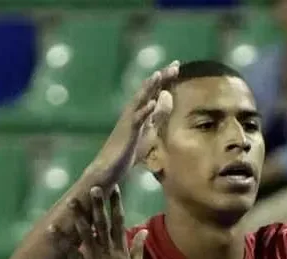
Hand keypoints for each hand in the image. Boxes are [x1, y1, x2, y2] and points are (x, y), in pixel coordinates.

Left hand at [50, 186, 147, 258]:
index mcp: (121, 249)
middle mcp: (108, 250)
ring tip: (71, 202)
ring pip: (85, 234)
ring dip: (78, 217)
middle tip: (93, 188)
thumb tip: (144, 231)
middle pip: (102, 224)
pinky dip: (60, 240)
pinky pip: (70, 252)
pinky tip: (51, 228)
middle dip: (98, 205)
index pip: (119, 222)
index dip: (116, 204)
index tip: (113, 188)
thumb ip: (139, 248)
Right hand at [89, 61, 179, 186]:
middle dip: (161, 78)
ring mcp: (129, 121)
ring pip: (140, 100)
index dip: (165, 78)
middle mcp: (134, 112)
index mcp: (141, 112)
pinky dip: (144, 111)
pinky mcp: (127, 133)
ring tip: (159, 75)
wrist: (110, 167)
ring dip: (150, 88)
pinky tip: (152, 103)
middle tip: (175, 64)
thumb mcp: (149, 130)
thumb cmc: (129, 150)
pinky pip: (136, 120)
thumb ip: (158, 114)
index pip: (155, 91)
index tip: (177, 65)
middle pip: (149, 91)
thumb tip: (167, 98)